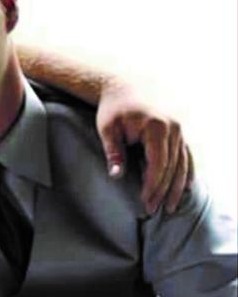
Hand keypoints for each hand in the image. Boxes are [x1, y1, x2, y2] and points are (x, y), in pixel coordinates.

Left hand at [97, 80, 193, 214]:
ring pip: (182, 163)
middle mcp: (173, 128)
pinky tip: (187, 187)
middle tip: (155, 210)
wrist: (123, 86)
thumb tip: (117, 175)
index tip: (145, 201)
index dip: (153, 185)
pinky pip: (187, 154)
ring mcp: (179, 129)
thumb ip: (114, 152)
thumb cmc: (113, 109)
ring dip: (178, 186)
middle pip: (172, 167)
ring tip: (172, 206)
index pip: (158, 164)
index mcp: (156, 127)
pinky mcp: (178, 130)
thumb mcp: (108, 129)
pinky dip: (187, 171)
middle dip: (163, 191)